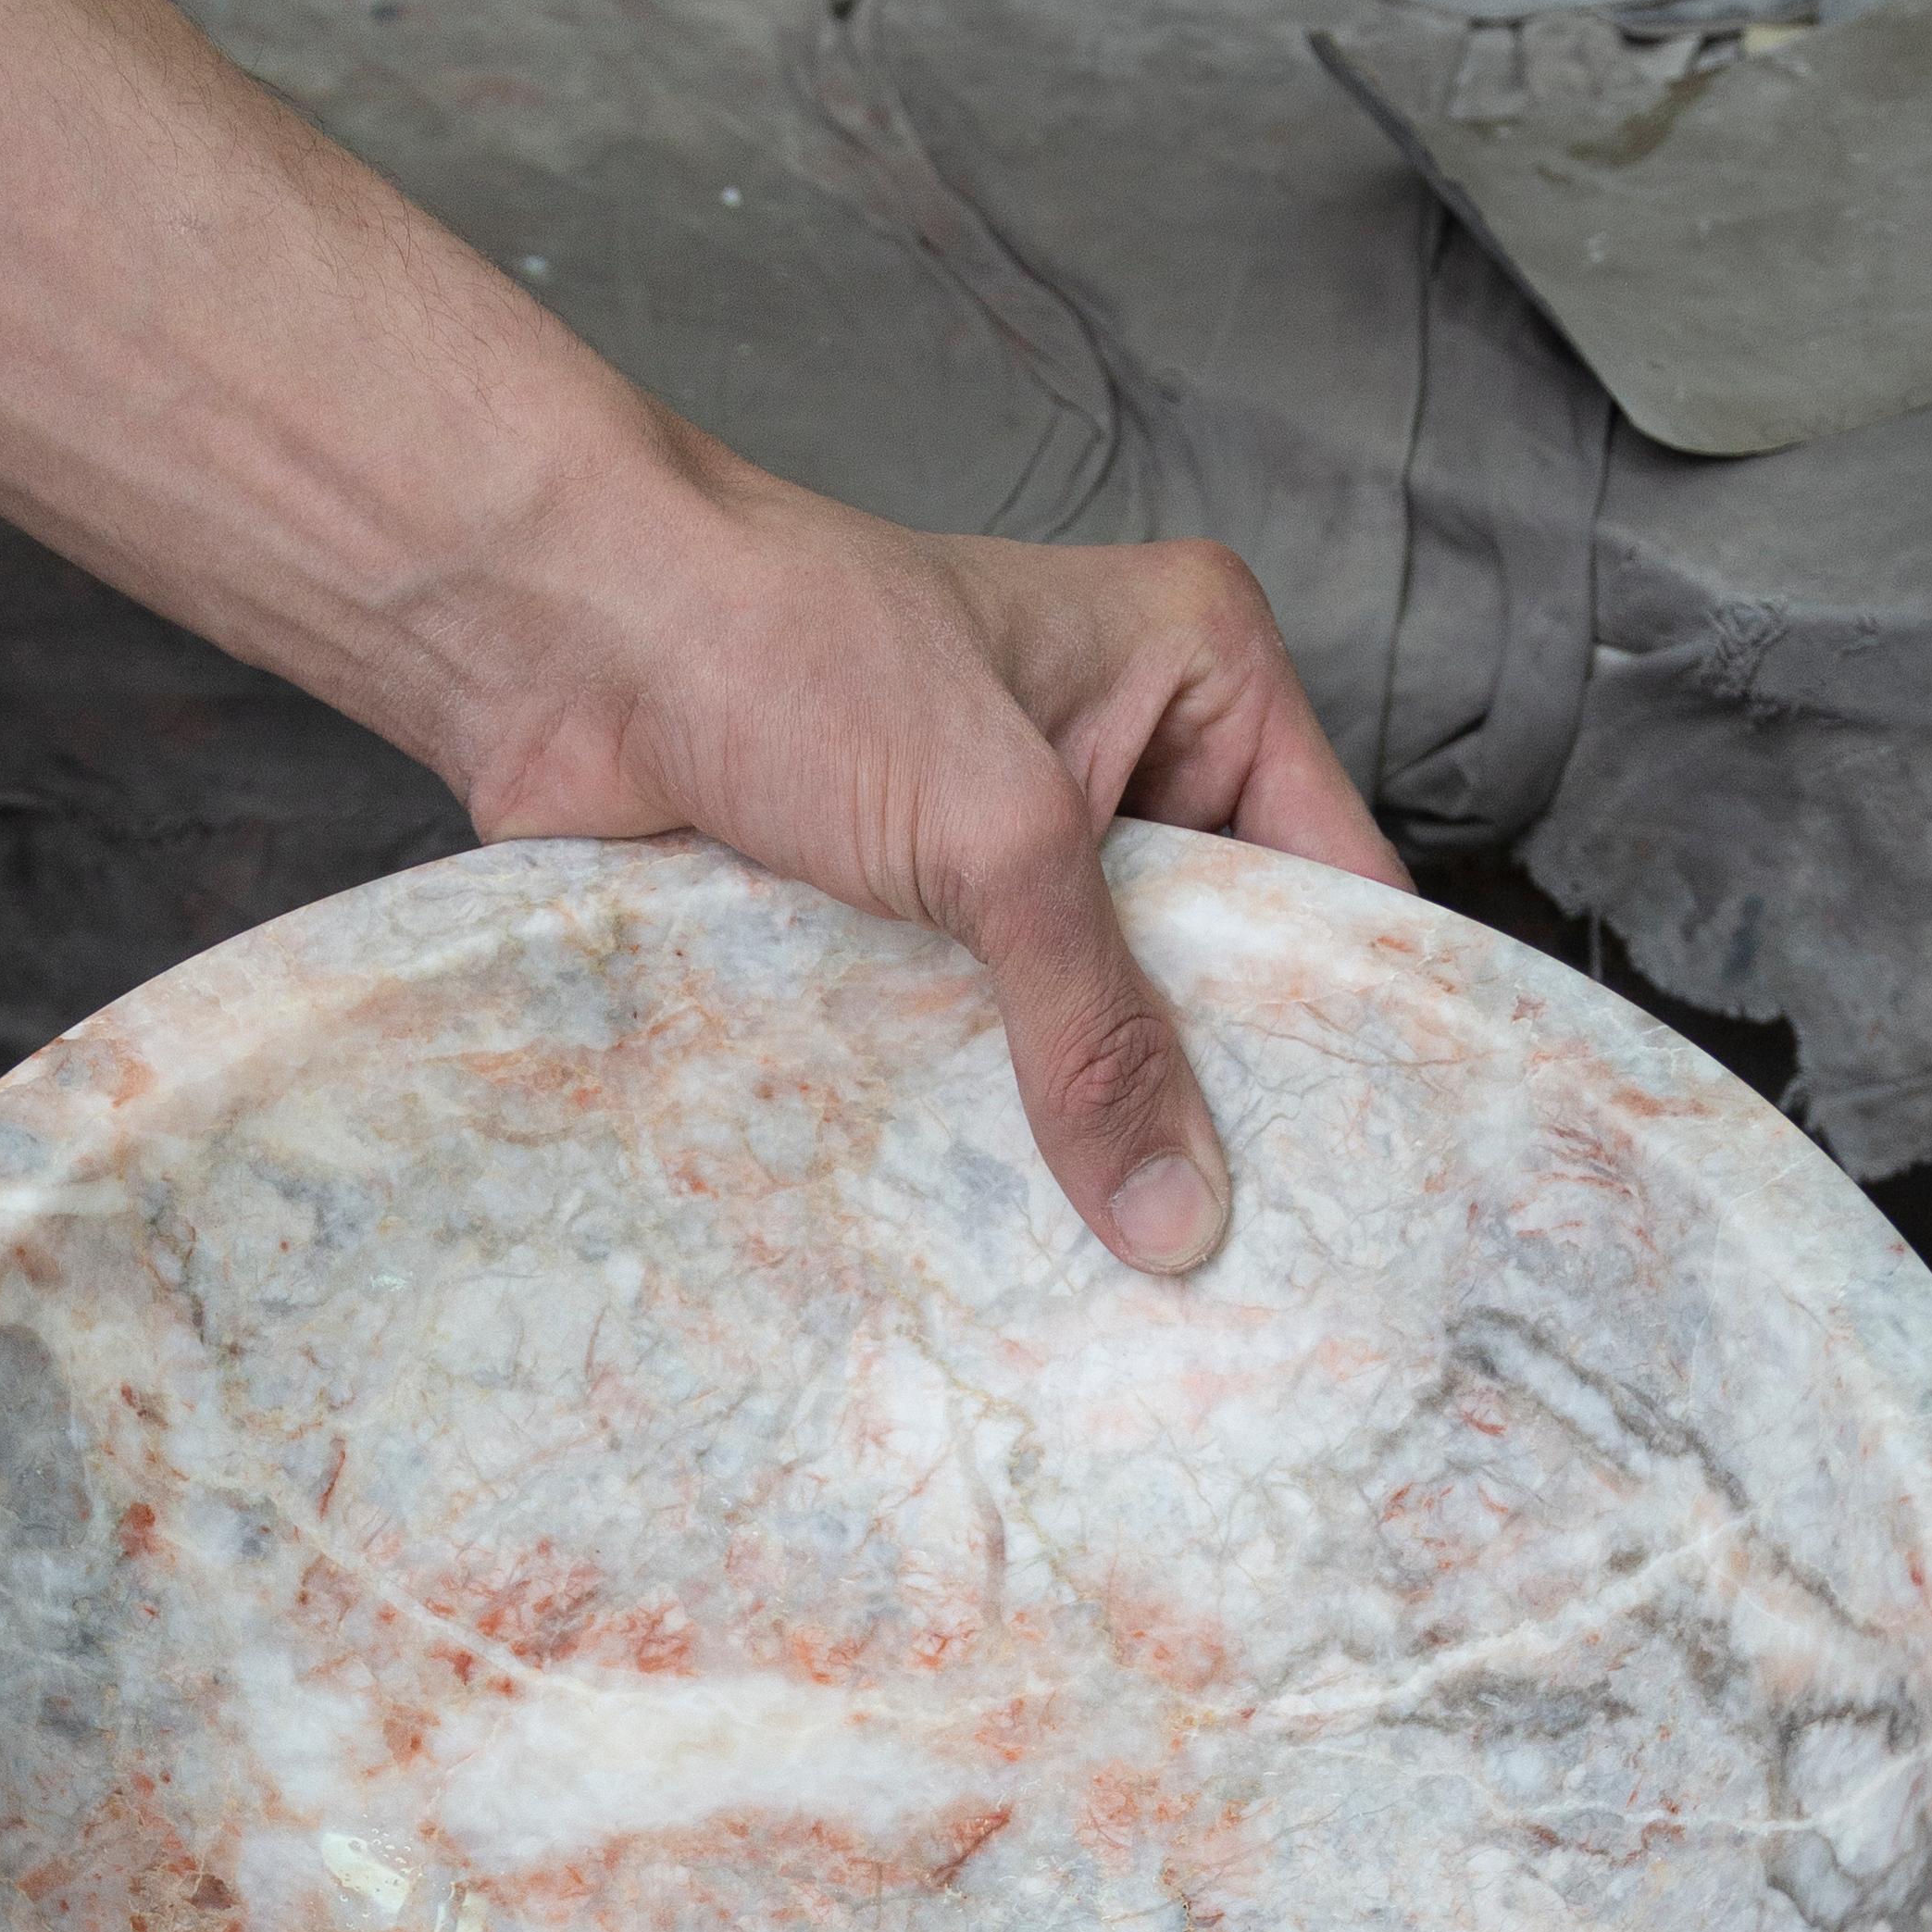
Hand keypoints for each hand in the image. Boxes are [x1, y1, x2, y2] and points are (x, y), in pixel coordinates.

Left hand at [453, 448, 1408, 1274]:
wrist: (561, 641)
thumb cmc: (784, 654)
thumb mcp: (993, 838)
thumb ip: (1094, 1030)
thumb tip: (1178, 1219)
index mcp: (1196, 677)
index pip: (1330, 879)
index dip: (1351, 1032)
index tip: (1370, 1189)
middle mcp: (1117, 760)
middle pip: (1214, 975)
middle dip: (1213, 1108)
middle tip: (1251, 1271)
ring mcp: (1001, 851)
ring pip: (1085, 1031)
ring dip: (1086, 1139)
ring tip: (1139, 1290)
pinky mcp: (898, 926)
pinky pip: (975, 1056)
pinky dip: (980, 1135)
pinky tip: (1008, 1243)